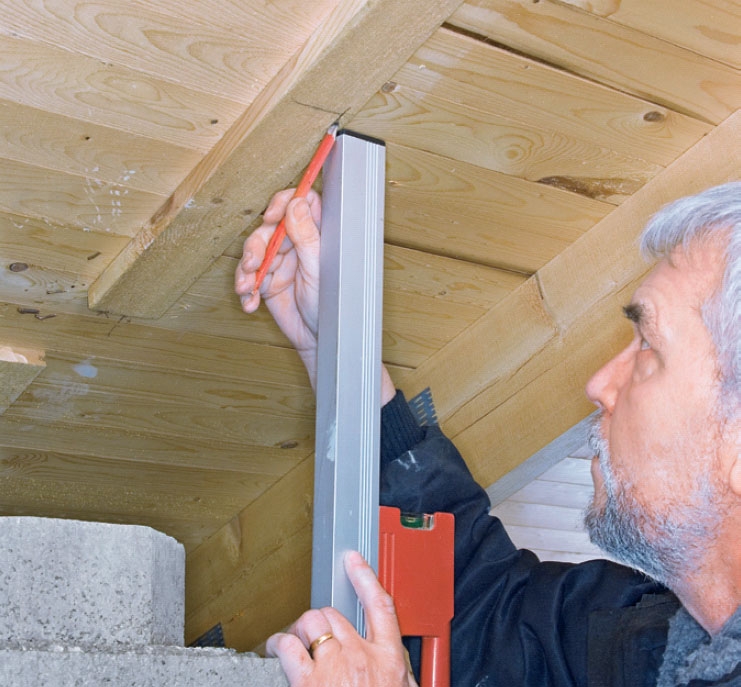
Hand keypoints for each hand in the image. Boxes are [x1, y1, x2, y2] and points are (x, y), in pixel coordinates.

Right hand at [234, 188, 396, 403]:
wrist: (322, 340)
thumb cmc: (333, 305)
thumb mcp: (320, 268)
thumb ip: (307, 236)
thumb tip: (296, 203)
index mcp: (316, 236)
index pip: (299, 203)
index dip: (283, 203)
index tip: (272, 216)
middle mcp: (296, 246)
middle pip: (268, 229)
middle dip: (255, 245)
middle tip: (252, 263)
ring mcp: (280, 264)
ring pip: (253, 252)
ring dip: (245, 270)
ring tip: (247, 287)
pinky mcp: (267, 283)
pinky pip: (248, 278)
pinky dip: (246, 290)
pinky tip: (251, 302)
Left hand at [266, 551, 416, 686]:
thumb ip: (399, 674)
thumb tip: (398, 669)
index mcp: (389, 660)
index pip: (380, 605)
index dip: (365, 577)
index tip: (353, 560)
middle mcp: (361, 656)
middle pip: (336, 614)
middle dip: (322, 619)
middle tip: (313, 633)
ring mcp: (335, 666)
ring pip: (312, 622)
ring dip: (300, 628)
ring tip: (294, 639)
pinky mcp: (309, 682)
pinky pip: (289, 646)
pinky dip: (278, 643)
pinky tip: (276, 648)